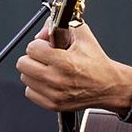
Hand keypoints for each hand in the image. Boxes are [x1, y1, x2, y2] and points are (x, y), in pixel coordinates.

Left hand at [17, 21, 131, 113]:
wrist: (108, 86)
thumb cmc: (96, 63)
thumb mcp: (83, 36)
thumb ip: (61, 26)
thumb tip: (43, 31)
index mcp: (64, 61)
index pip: (32, 48)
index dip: (39, 44)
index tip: (46, 47)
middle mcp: (57, 79)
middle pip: (23, 64)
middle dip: (32, 57)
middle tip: (44, 58)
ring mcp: (54, 94)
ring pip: (25, 78)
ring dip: (33, 72)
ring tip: (48, 69)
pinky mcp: (53, 105)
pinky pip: (30, 93)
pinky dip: (36, 86)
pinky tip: (48, 81)